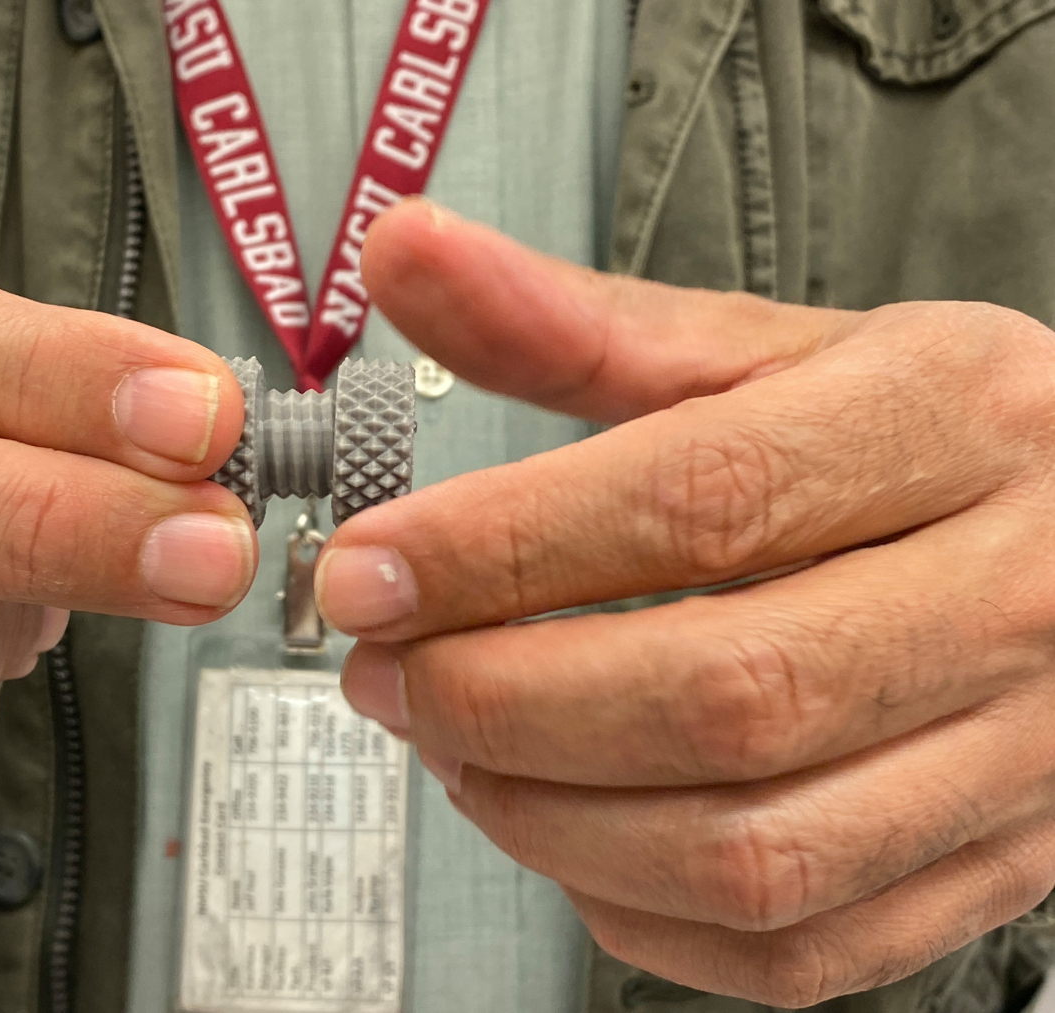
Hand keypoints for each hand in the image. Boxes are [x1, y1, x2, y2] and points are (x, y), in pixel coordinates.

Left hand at [316, 200, 1054, 1004]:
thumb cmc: (923, 436)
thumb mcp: (770, 352)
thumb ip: (573, 322)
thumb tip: (406, 258)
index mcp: (951, 424)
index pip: (700, 501)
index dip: (502, 548)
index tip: (373, 571)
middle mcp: (1010, 596)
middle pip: (724, 694)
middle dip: (504, 702)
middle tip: (393, 672)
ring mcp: (1016, 757)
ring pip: (753, 853)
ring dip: (551, 819)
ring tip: (459, 749)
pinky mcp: (990, 867)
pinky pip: (796, 947)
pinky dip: (636, 910)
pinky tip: (568, 831)